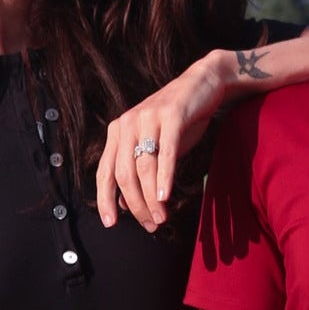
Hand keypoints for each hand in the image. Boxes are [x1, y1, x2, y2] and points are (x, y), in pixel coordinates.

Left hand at [97, 52, 232, 231]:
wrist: (204, 84)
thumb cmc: (178, 122)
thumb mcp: (154, 148)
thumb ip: (138, 172)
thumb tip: (125, 205)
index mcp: (117, 132)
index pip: (105, 172)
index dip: (105, 199)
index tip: (111, 223)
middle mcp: (127, 124)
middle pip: (124, 174)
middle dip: (135, 205)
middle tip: (150, 225)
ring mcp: (148, 117)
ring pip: (144, 167)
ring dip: (152, 198)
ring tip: (161, 218)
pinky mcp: (171, 115)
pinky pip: (165, 152)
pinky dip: (164, 176)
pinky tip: (165, 196)